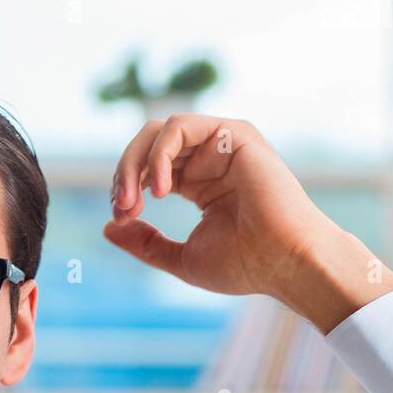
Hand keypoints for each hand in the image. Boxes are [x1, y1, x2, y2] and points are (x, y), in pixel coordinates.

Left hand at [102, 113, 392, 333]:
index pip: (148, 169)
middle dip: (124, 173)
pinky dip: (160, 155)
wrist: (284, 263)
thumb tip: (108, 226)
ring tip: (133, 199)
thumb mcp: (181, 258)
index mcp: (198, 182)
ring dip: (135, 164)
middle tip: (119, 207)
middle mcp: (209, 158)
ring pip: (159, 131)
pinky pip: (179, 127)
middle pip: (149, 145)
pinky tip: (160, 188)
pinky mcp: (232, 134)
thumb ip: (145, 242)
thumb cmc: (244, 265)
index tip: (119, 218)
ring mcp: (221, 143)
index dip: (124, 188)